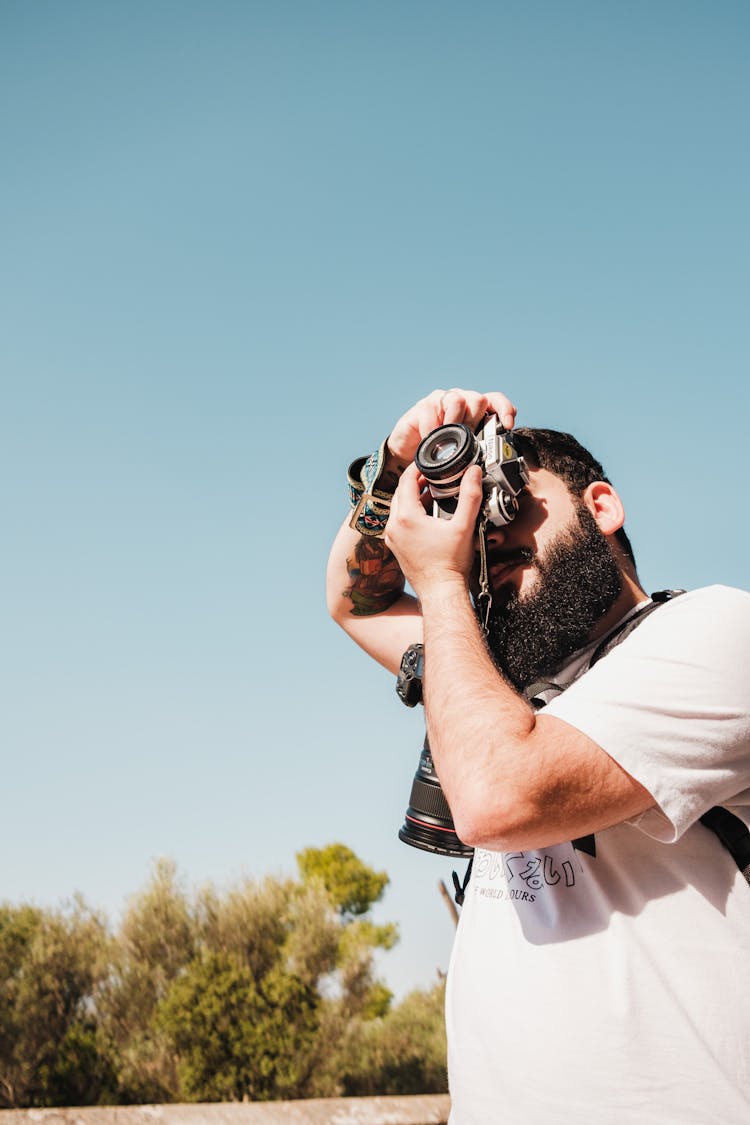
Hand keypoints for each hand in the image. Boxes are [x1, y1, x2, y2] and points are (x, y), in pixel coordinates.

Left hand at [385, 461, 483, 598]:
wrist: (441, 592)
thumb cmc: (450, 564)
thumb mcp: (464, 526)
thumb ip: (470, 496)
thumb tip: (473, 472)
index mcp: (406, 517)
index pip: (406, 480)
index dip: (417, 468)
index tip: (428, 463)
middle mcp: (394, 526)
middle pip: (400, 493)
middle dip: (415, 482)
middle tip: (433, 478)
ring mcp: (392, 538)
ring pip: (398, 508)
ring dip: (413, 498)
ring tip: (433, 496)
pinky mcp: (395, 547)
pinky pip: (399, 523)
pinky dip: (410, 514)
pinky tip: (427, 517)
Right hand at [386, 388, 516, 468]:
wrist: (409, 456)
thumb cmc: (439, 455)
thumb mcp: (462, 456)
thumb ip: (478, 453)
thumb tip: (498, 467)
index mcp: (476, 412)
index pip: (496, 400)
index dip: (505, 410)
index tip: (508, 426)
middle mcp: (461, 402)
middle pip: (478, 399)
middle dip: (475, 422)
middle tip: (467, 441)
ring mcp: (442, 401)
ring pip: (457, 400)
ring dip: (455, 422)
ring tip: (448, 439)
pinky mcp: (423, 406)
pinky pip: (431, 411)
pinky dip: (432, 429)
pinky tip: (429, 440)